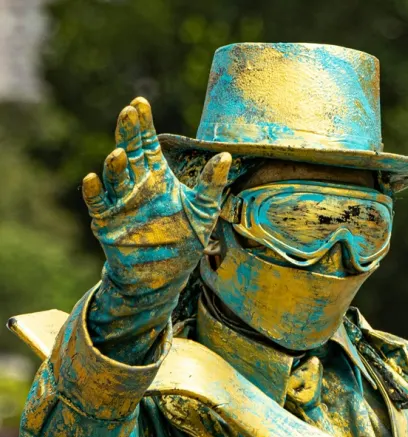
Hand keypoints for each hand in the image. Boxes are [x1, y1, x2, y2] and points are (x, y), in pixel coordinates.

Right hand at [81, 97, 230, 297]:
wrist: (165, 274)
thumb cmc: (185, 239)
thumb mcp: (203, 210)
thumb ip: (211, 183)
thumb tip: (226, 154)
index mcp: (157, 176)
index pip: (147, 143)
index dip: (143, 123)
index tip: (140, 102)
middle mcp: (136, 184)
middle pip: (129, 151)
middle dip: (128, 132)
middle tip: (129, 113)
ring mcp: (120, 201)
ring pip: (114, 176)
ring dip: (115, 164)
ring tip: (120, 152)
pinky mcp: (107, 221)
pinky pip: (97, 203)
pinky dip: (93, 192)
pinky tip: (92, 179)